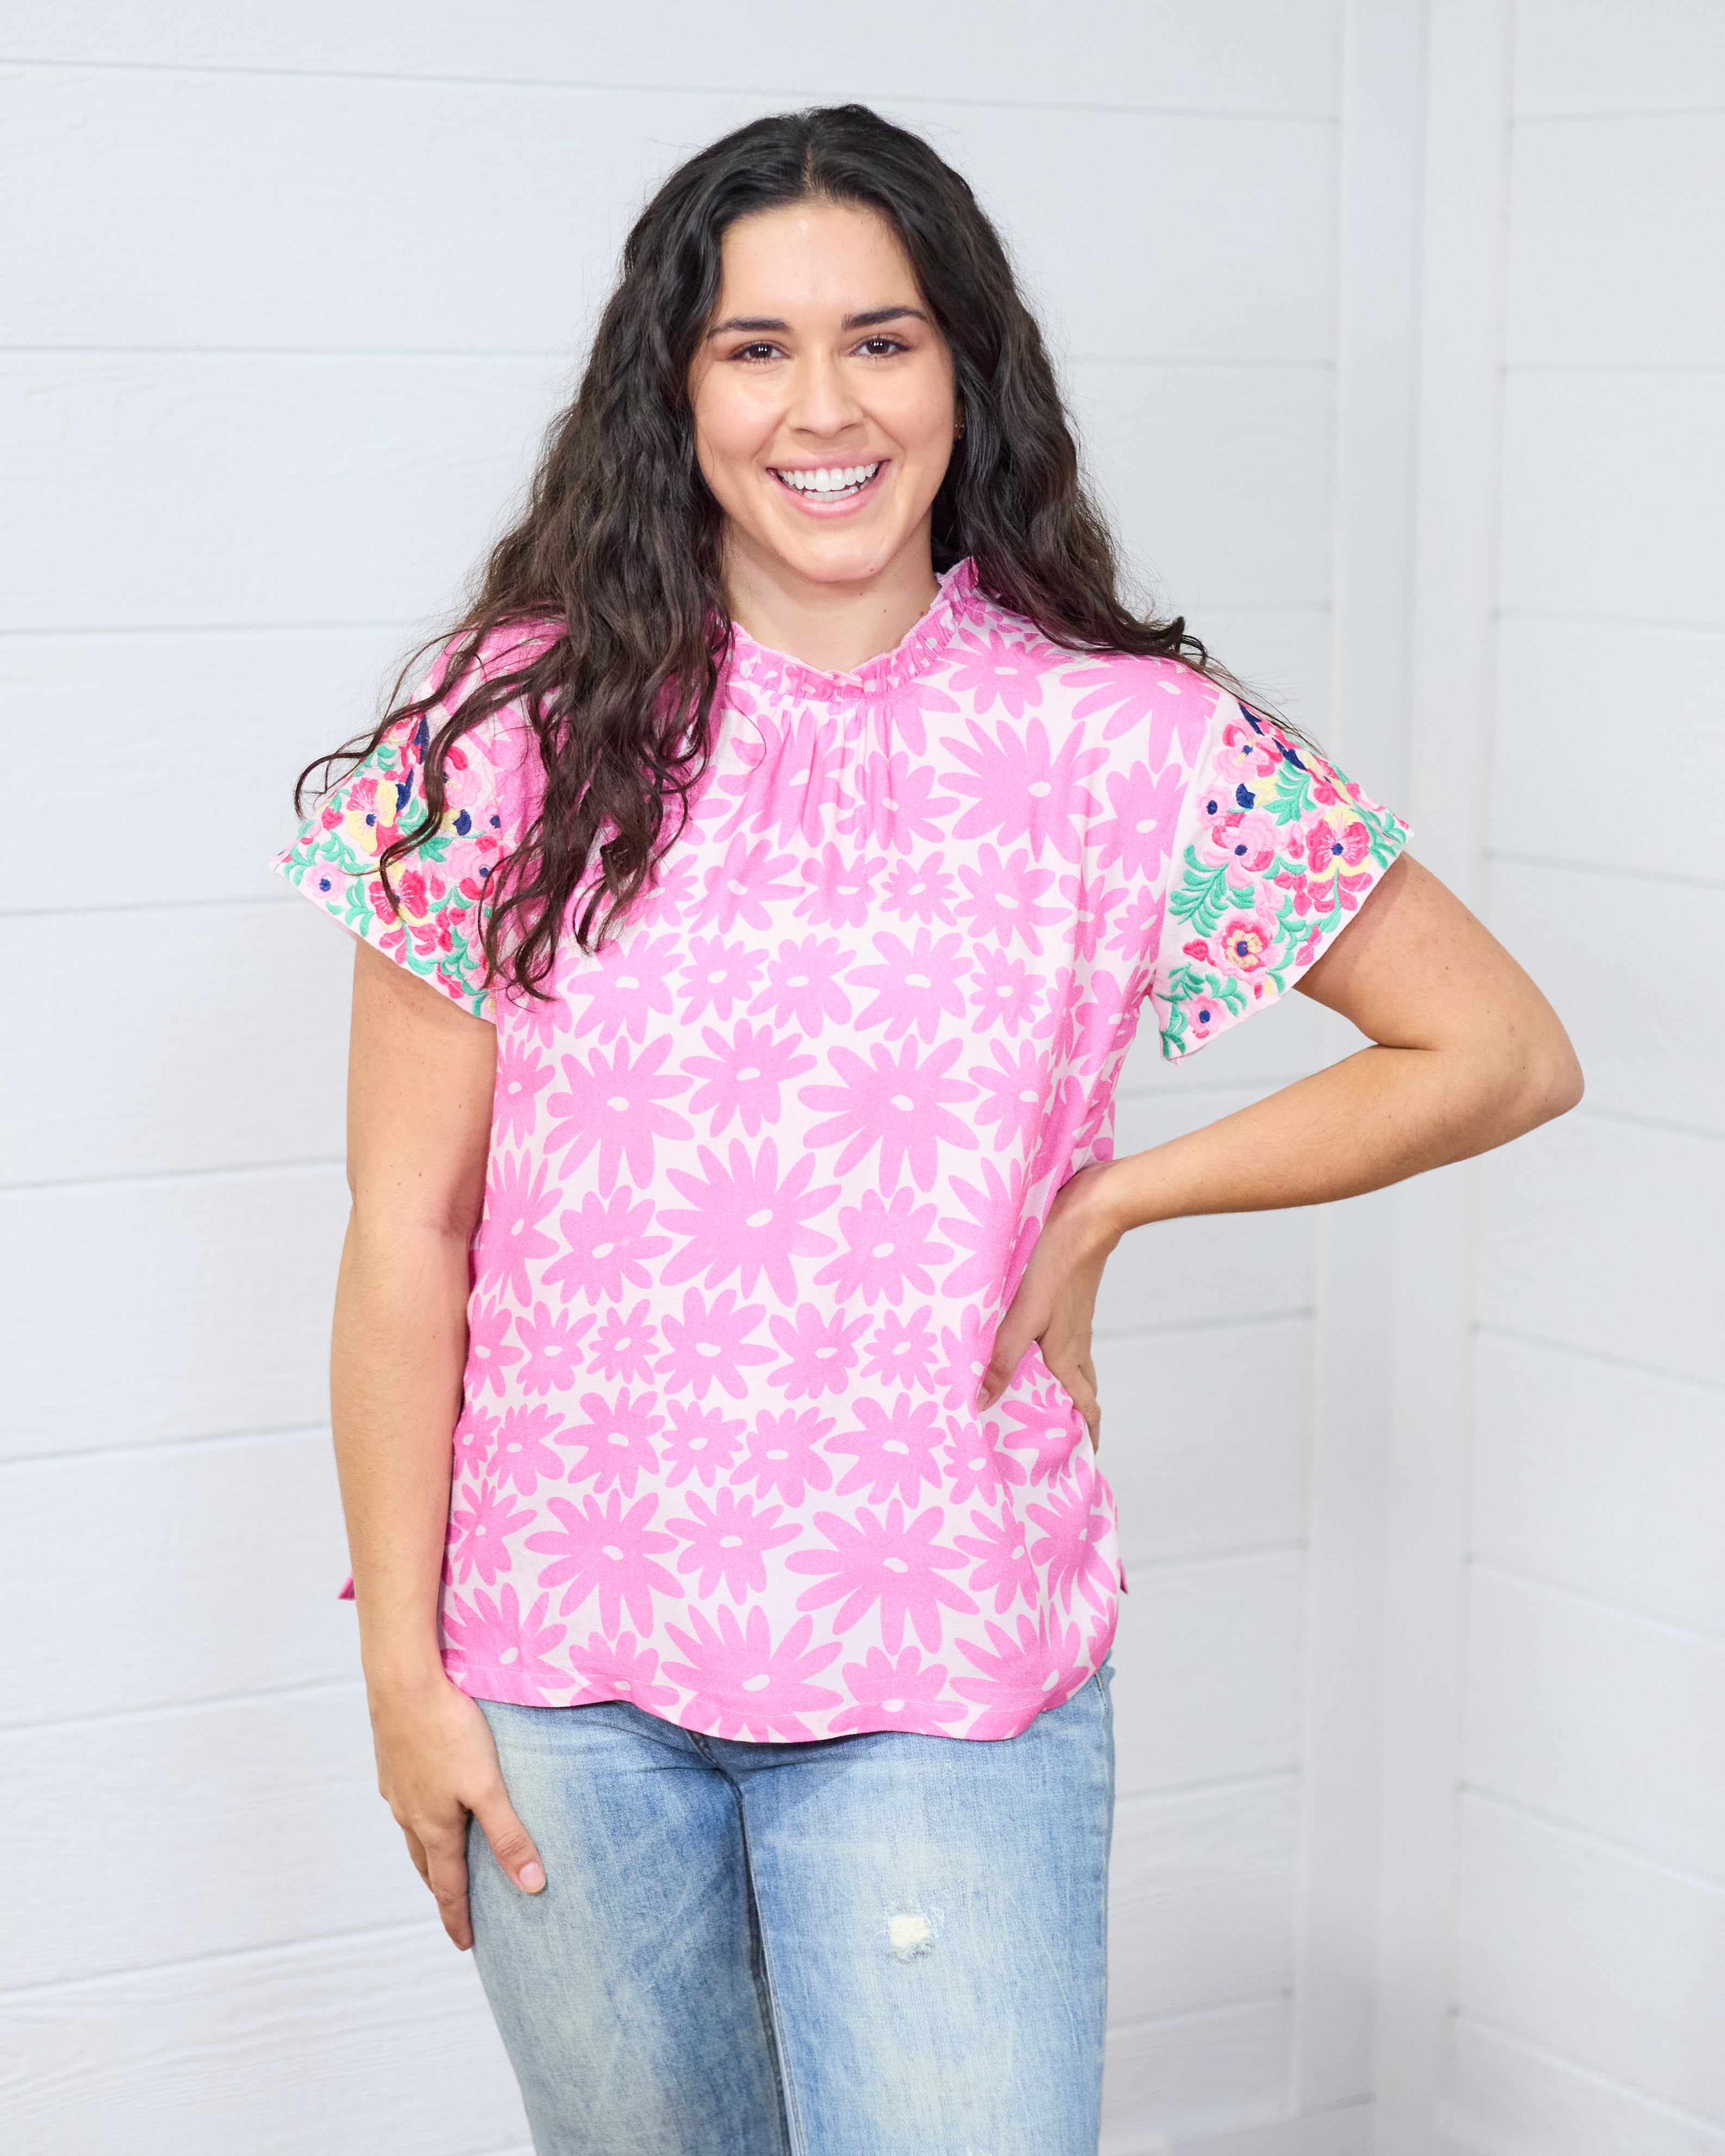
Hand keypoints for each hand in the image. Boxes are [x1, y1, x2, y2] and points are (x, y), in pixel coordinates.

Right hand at [368, 1669, 545, 1949]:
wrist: (402, 1681)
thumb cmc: (449, 1731)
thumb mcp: (488, 1787)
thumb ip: (509, 1835)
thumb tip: (531, 1886)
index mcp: (434, 1827)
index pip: (448, 1887)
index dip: (458, 1918)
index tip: (465, 1944)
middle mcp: (409, 1813)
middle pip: (427, 1864)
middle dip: (442, 1889)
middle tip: (456, 1908)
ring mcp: (397, 1787)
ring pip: (413, 1832)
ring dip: (429, 1854)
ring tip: (443, 1861)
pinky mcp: (392, 1760)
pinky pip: (407, 1802)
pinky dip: (419, 1817)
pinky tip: (427, 1802)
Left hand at [975, 1161, 1122, 1447]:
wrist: (1090, 1213)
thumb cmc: (1056, 1261)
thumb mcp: (1023, 1314)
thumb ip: (1002, 1357)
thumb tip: (982, 1401)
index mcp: (1067, 1354)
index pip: (1086, 1408)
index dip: (1087, 1436)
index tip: (1084, 1460)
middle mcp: (1076, 1342)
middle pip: (1083, 1391)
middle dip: (1077, 1419)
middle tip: (1062, 1439)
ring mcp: (1075, 1321)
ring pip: (1076, 1365)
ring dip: (1067, 1388)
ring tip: (1047, 1401)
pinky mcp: (1069, 1300)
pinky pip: (1067, 1341)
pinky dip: (1057, 1357)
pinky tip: (1036, 1347)